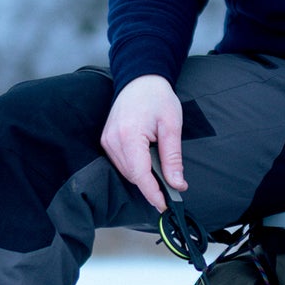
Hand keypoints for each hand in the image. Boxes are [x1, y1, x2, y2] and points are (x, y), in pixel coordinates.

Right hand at [100, 75, 185, 211]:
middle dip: (152, 185)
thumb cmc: (158, 97)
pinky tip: (148, 161)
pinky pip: (121, 163)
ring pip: (127, 172)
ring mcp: (107, 140)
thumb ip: (173, 157)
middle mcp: (113, 140)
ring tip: (162, 171)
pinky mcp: (106, 140)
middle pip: (133, 175)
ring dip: (144, 176)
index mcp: (128, 135)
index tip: (165, 206)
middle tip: (174, 188)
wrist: (140, 79)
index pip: (140, 175)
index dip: (153, 193)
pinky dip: (136, 167)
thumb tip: (177, 183)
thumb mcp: (172, 126)